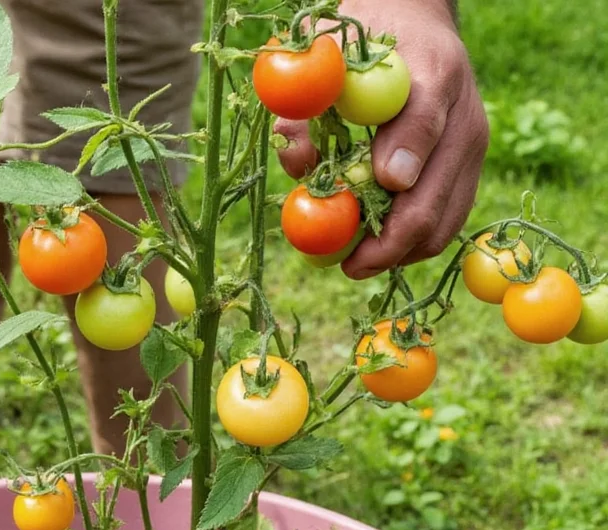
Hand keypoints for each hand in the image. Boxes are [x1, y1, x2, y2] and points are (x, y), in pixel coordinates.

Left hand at [276, 0, 488, 279]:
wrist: (414, 25)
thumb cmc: (363, 40)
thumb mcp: (328, 53)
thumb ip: (308, 102)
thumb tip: (298, 153)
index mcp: (429, 72)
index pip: (421, 118)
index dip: (399, 156)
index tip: (375, 186)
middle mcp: (462, 114)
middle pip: (436, 193)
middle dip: (389, 240)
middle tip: (348, 265)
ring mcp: (471, 145)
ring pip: (445, 220)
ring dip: (399, 253)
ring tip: (355, 263)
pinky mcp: (468, 169)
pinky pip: (446, 222)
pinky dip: (410, 246)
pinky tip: (376, 249)